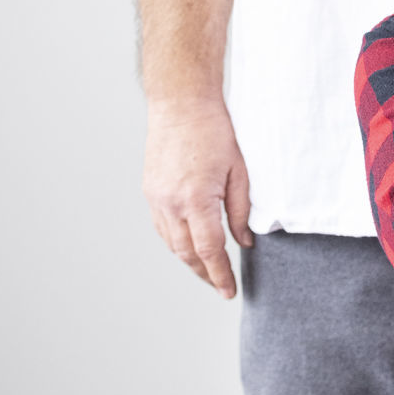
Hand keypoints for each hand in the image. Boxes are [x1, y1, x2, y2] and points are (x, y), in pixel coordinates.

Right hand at [144, 97, 253, 298]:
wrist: (181, 103)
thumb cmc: (214, 131)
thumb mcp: (239, 171)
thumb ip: (241, 210)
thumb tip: (244, 242)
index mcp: (196, 200)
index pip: (210, 250)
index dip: (220, 274)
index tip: (229, 291)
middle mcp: (171, 204)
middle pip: (187, 253)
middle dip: (205, 274)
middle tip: (221, 286)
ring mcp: (156, 198)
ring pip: (171, 243)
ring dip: (189, 260)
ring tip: (208, 269)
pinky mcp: (150, 191)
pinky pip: (161, 227)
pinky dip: (175, 241)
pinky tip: (188, 244)